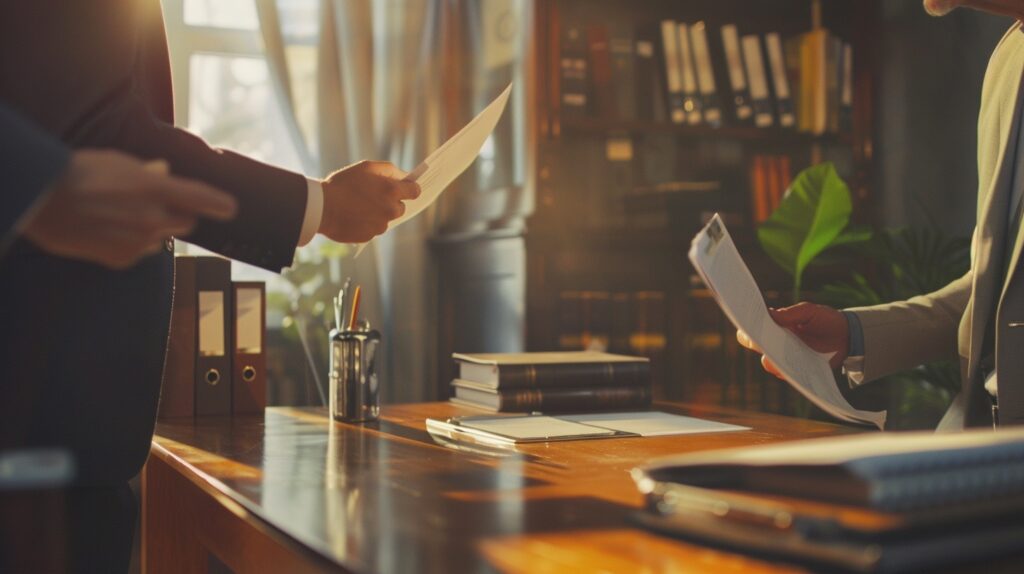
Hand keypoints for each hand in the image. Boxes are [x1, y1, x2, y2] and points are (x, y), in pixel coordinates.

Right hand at [23, 149, 236, 268]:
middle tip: (155, 205)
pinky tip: (109, 230)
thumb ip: (147, 173)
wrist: (42, 199)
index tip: (231, 208)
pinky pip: (141, 252)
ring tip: (120, 215)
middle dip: (178, 215)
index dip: (218, 203)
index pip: (198, 197)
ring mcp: (139, 241)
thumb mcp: (117, 163)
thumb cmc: (78, 173)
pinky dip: (133, 243)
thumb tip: (163, 173)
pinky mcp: (123, 258)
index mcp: (154, 188)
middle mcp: (152, 217)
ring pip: (162, 238)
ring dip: (153, 229)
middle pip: (185, 222)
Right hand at [318, 160, 421, 242]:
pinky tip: (353, 215)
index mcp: (392, 191)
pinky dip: (367, 223)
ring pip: (386, 219)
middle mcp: (390, 210)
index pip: (415, 192)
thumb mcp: (366, 167)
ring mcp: (380, 225)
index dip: (410, 189)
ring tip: (359, 205)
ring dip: (378, 213)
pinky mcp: (369, 236)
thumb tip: (404, 177)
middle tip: (374, 196)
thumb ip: (389, 170)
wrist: (322, 206)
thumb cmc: (343, 183)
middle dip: (392, 202)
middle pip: (401, 208)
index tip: (405, 188)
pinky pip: (373, 229)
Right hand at [736, 302, 849, 378]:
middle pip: (754, 345)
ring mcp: (784, 359)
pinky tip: (789, 366)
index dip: (746, 325)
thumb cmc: (824, 320)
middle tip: (759, 338)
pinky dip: (785, 371)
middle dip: (754, 341)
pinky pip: (785, 374)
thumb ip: (790, 313)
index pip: (750, 328)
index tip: (747, 322)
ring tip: (774, 353)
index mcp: (773, 326)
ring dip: (770, 358)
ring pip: (768, 362)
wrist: (846, 337)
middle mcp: (774, 343)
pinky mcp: (795, 372)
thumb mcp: (809, 311)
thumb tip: (769, 314)